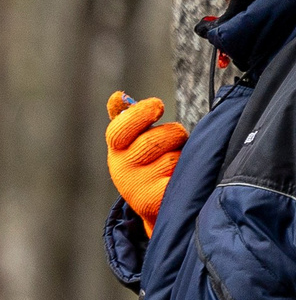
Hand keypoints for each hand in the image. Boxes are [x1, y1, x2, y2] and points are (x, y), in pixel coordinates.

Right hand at [108, 92, 187, 232]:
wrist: (152, 203)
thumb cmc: (146, 162)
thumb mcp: (132, 141)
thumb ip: (127, 118)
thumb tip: (116, 96)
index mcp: (116, 150)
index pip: (120, 130)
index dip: (139, 114)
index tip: (157, 106)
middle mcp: (120, 170)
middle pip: (155, 139)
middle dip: (173, 134)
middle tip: (175, 140)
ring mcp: (136, 188)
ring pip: (172, 158)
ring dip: (181, 155)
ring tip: (175, 162)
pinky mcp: (154, 202)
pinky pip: (179, 176)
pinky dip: (185, 172)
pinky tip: (178, 177)